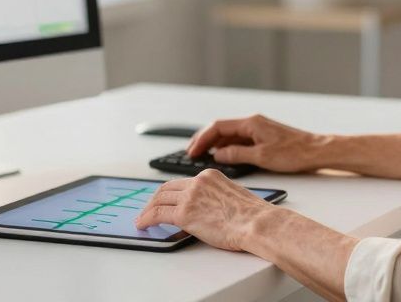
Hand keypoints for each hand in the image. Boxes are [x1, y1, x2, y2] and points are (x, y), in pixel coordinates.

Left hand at [133, 169, 275, 250]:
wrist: (258, 223)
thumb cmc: (253, 215)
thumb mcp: (233, 195)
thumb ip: (216, 197)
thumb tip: (208, 209)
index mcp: (210, 175)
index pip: (182, 182)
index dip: (170, 192)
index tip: (165, 199)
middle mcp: (198, 182)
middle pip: (167, 188)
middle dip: (155, 199)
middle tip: (149, 208)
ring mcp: (190, 197)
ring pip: (159, 199)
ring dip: (148, 209)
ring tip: (142, 219)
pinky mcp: (185, 214)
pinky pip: (157, 214)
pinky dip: (146, 219)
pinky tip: (142, 225)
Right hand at [187, 114, 325, 172]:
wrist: (316, 151)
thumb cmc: (294, 153)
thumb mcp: (262, 157)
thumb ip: (237, 154)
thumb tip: (218, 155)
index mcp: (250, 123)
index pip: (218, 126)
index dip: (202, 138)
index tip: (192, 150)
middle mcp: (252, 122)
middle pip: (221, 128)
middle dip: (204, 140)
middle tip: (191, 153)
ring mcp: (258, 129)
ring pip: (229, 134)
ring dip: (215, 144)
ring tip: (202, 156)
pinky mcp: (263, 137)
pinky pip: (239, 139)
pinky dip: (227, 147)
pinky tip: (222, 156)